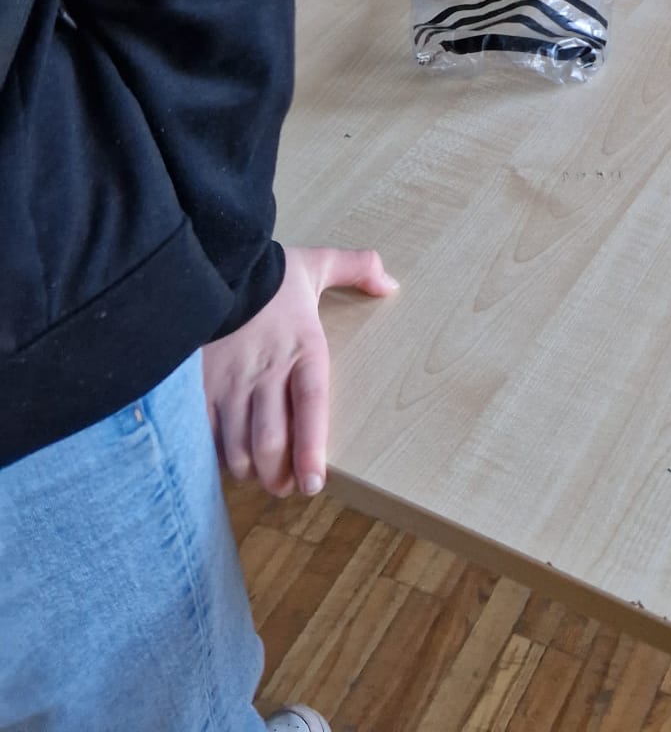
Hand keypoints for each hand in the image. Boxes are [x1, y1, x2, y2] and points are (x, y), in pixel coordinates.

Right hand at [201, 245, 397, 497]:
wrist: (212, 263)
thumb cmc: (268, 272)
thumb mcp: (318, 263)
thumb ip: (357, 269)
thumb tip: (391, 285)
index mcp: (303, 348)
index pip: (310, 407)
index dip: (310, 450)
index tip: (313, 483)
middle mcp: (266, 371)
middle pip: (269, 441)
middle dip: (277, 475)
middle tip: (286, 487)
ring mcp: (229, 382)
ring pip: (237, 446)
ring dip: (249, 471)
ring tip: (259, 476)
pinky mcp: (199, 387)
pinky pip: (207, 435)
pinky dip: (218, 455)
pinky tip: (227, 457)